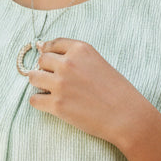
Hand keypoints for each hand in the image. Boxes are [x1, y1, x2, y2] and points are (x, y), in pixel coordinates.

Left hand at [27, 38, 152, 146]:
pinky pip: (34, 100)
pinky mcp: (57, 105)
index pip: (53, 44)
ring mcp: (60, 84)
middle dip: (45, 69)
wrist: (127, 116)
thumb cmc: (117, 91)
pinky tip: (50, 104)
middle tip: (55, 80)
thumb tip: (45, 50)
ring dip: (39, 84)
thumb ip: (76, 57)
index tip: (51, 62)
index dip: (50, 53)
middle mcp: (68, 64)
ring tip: (50, 91)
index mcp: (80, 50)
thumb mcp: (99, 63)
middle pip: (41, 60)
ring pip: (33, 78)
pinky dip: (39, 102)